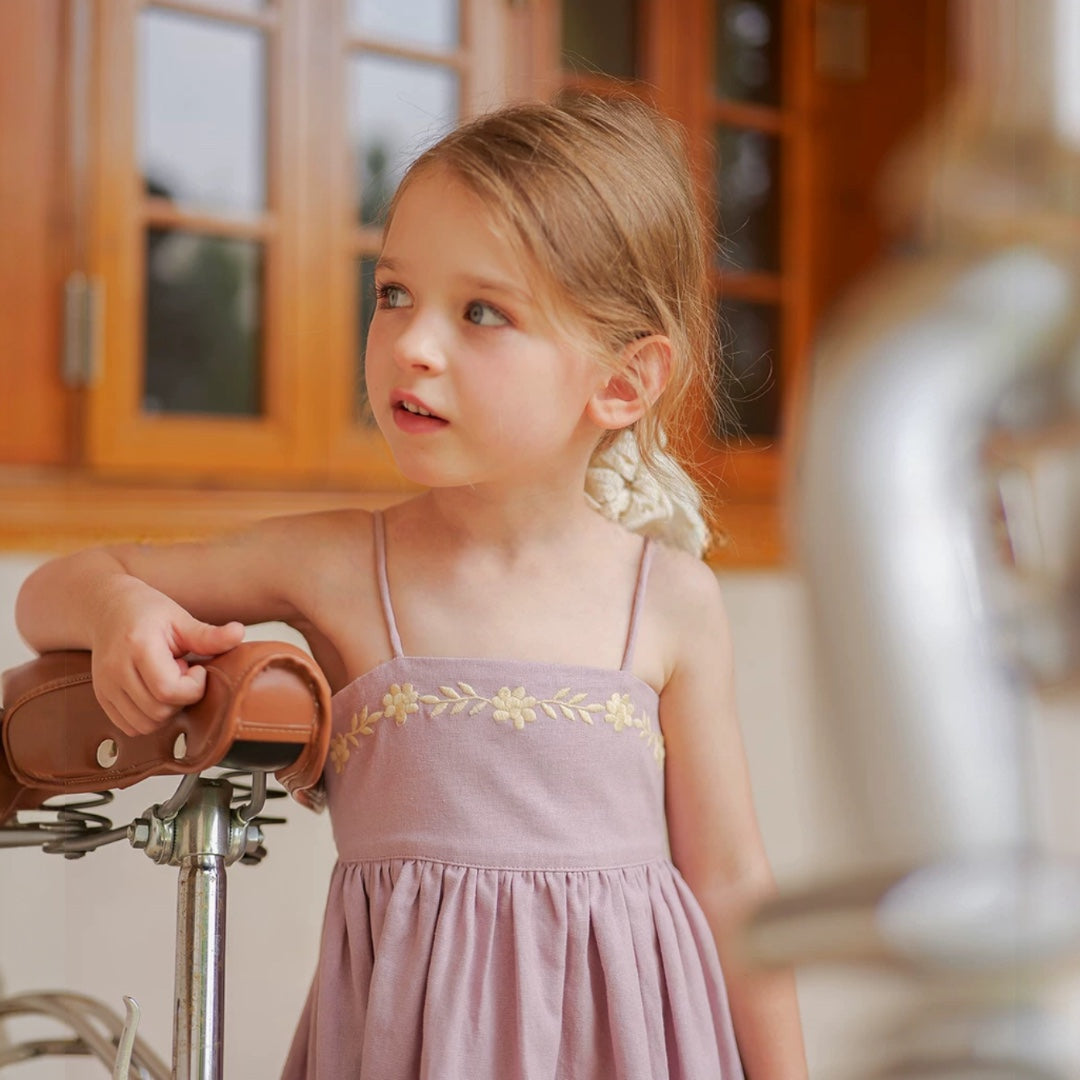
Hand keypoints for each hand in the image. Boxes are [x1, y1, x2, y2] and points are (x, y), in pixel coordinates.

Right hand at [91, 577, 244, 735]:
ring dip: (166, 710)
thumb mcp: (180, 618)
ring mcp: (105, 686)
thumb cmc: (147, 611)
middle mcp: (115, 670)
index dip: (193, 686)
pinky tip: (154, 691)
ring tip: (166, 680)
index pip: (169, 690)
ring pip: (144, 724)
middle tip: (182, 672)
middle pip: (158, 711)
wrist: (108, 609)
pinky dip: (149, 718)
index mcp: (138, 647)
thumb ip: (208, 635)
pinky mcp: (102, 698)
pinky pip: (130, 726)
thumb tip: (239, 634)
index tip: (197, 668)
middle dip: (181, 698)